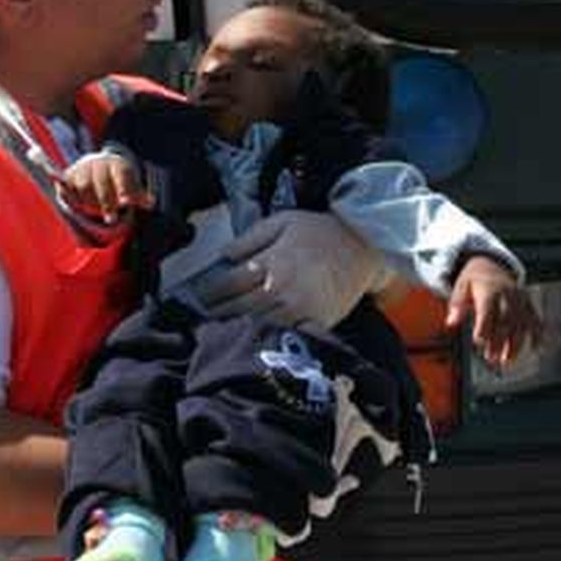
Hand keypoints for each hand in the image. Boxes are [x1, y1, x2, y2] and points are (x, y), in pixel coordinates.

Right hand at [62, 153, 152, 223]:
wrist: (96, 163)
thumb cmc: (117, 178)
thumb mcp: (130, 184)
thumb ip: (138, 195)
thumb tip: (150, 202)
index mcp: (116, 164)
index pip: (120, 175)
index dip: (123, 189)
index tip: (127, 203)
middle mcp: (98, 163)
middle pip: (101, 183)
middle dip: (106, 203)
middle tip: (112, 220)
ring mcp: (82, 168)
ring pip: (83, 187)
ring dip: (90, 202)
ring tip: (94, 209)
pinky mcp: (68, 175)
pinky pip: (68, 188)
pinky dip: (72, 197)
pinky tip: (77, 204)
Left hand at [191, 210, 386, 326]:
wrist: (362, 248)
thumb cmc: (319, 232)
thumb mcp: (282, 222)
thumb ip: (250, 238)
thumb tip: (223, 255)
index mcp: (270, 262)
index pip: (228, 283)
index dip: (210, 292)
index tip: (198, 297)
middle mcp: (281, 288)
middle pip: (238, 308)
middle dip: (218, 313)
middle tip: (203, 317)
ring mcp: (298, 310)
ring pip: (257, 324)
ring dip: (237, 328)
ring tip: (221, 331)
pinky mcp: (314, 324)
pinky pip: (284, 334)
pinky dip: (267, 337)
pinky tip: (254, 338)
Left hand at [447, 254, 541, 367]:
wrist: (492, 264)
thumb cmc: (474, 280)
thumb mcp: (460, 287)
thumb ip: (457, 305)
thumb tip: (450, 323)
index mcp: (489, 290)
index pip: (487, 310)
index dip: (484, 326)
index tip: (479, 341)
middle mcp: (507, 295)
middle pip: (505, 321)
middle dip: (499, 341)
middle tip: (491, 358)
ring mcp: (520, 300)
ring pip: (521, 324)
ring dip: (515, 344)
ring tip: (507, 360)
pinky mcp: (528, 305)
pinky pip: (536, 320)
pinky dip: (538, 334)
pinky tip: (537, 349)